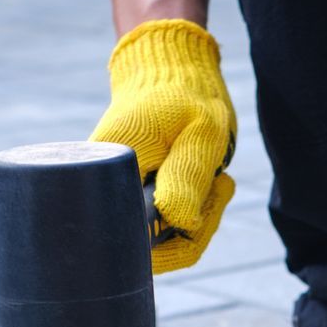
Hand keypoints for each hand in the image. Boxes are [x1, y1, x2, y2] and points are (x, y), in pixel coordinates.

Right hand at [89, 18, 236, 273]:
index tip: (205, 206)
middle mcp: (105, 194)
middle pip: (151, 250)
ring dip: (202, 221)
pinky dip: (198, 216)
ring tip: (219, 182)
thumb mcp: (198, 133)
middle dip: (195, 229)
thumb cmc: (186, 98)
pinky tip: (214, 186)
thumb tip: (178, 222)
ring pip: (165, 244)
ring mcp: (121, 202)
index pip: (130, 240)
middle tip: (220, 186)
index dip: (171, 246)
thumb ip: (186, 176)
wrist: (174, 76)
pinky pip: (171, 232)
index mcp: (106, 174)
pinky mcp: (138, 205)